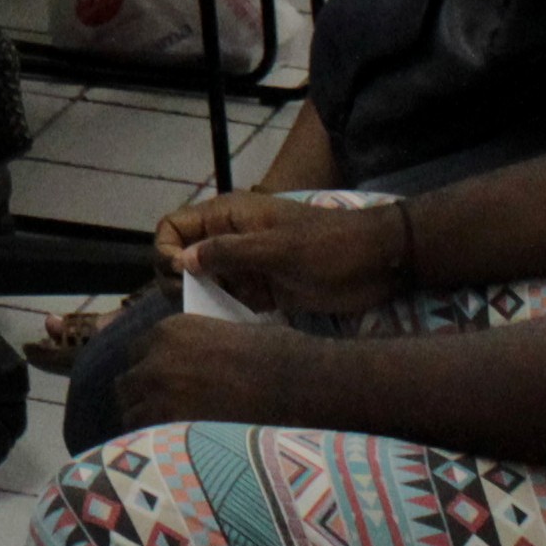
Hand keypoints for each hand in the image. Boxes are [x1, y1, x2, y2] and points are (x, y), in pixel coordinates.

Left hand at [104, 304, 304, 436]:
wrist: (295, 383)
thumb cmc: (274, 354)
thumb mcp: (225, 333)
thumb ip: (196, 347)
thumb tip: (192, 363)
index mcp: (169, 330)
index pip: (137, 353)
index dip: (149, 369)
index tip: (161, 384)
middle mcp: (155, 359)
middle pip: (127, 384)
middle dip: (142, 396)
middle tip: (160, 412)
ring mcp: (159, 393)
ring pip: (131, 413)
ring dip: (146, 422)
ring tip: (166, 435)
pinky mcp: (170, 424)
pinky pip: (147, 438)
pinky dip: (156, 444)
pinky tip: (174, 450)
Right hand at [154, 189, 412, 319]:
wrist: (379, 263)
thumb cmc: (330, 247)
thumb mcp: (278, 248)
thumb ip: (228, 253)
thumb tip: (181, 261)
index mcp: (228, 216)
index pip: (173, 227)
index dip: (165, 250)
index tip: (181, 276)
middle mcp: (230, 239)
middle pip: (181, 258)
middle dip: (178, 281)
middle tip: (196, 302)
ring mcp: (245, 266)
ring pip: (203, 283)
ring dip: (201, 302)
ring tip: (214, 320)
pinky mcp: (261, 291)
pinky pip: (229, 302)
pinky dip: (224, 315)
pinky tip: (232, 329)